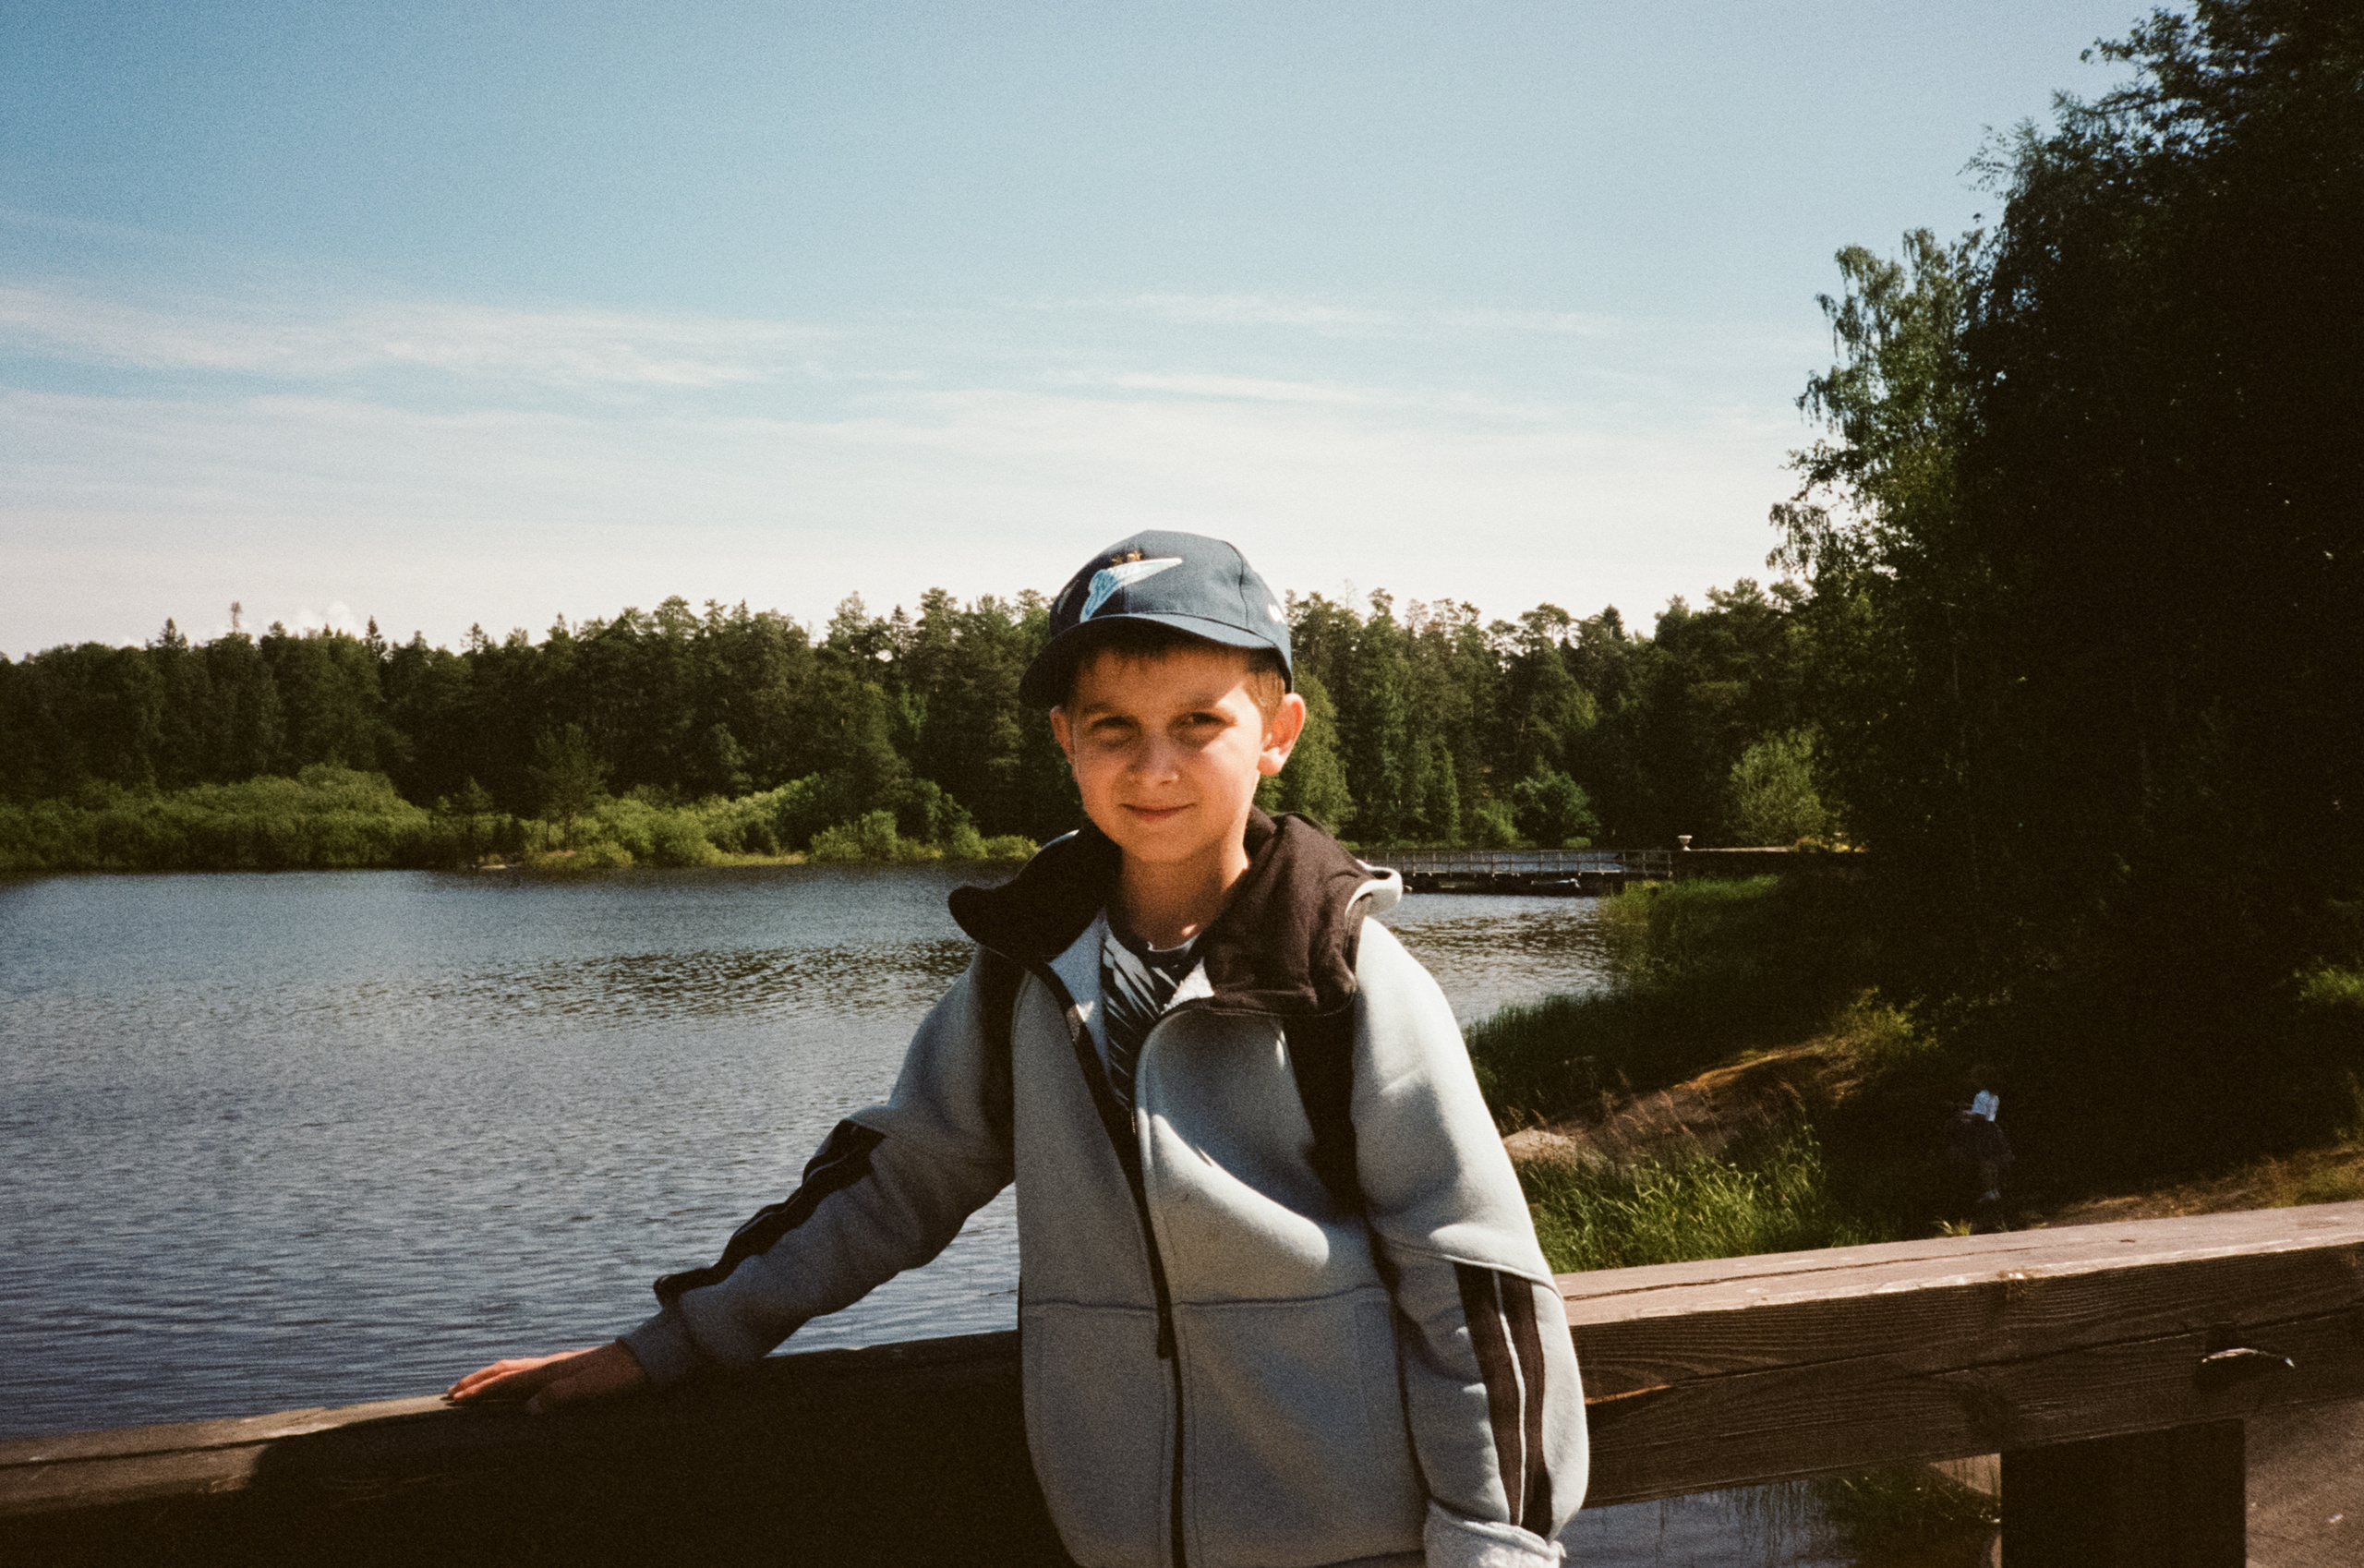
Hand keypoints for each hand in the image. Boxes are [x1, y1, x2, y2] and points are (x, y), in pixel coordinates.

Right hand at [444, 1341, 647, 1413]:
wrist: (647, 1358)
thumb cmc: (621, 1375)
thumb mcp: (592, 1388)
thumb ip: (561, 1395)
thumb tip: (528, 1409)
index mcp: (551, 1370)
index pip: (507, 1381)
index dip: (481, 1391)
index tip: (456, 1401)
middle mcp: (551, 1365)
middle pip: (505, 1370)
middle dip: (477, 1381)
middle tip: (452, 1392)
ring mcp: (559, 1365)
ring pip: (515, 1368)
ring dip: (491, 1377)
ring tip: (474, 1387)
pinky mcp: (568, 1368)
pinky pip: (529, 1371)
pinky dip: (510, 1377)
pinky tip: (514, 1385)